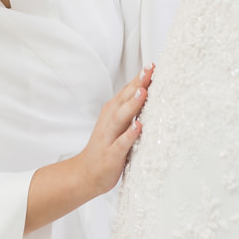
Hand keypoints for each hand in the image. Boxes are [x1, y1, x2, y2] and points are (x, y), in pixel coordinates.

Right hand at [75, 63, 154, 196]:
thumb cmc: (105, 147)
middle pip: (123, 99)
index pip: (127, 91)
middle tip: (150, 70)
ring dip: (132, 105)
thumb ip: (131, 110)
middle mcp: (109, 122)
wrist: (84, 173)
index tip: (153, 65)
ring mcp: (109, 138)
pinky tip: (138, 126)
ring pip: (120, 118)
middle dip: (137, 84)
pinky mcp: (110, 155)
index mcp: (112, 113)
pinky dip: (129, 134)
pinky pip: (120, 144)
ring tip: (143, 92)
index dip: (139, 78)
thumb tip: (150, 93)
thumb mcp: (117, 125)